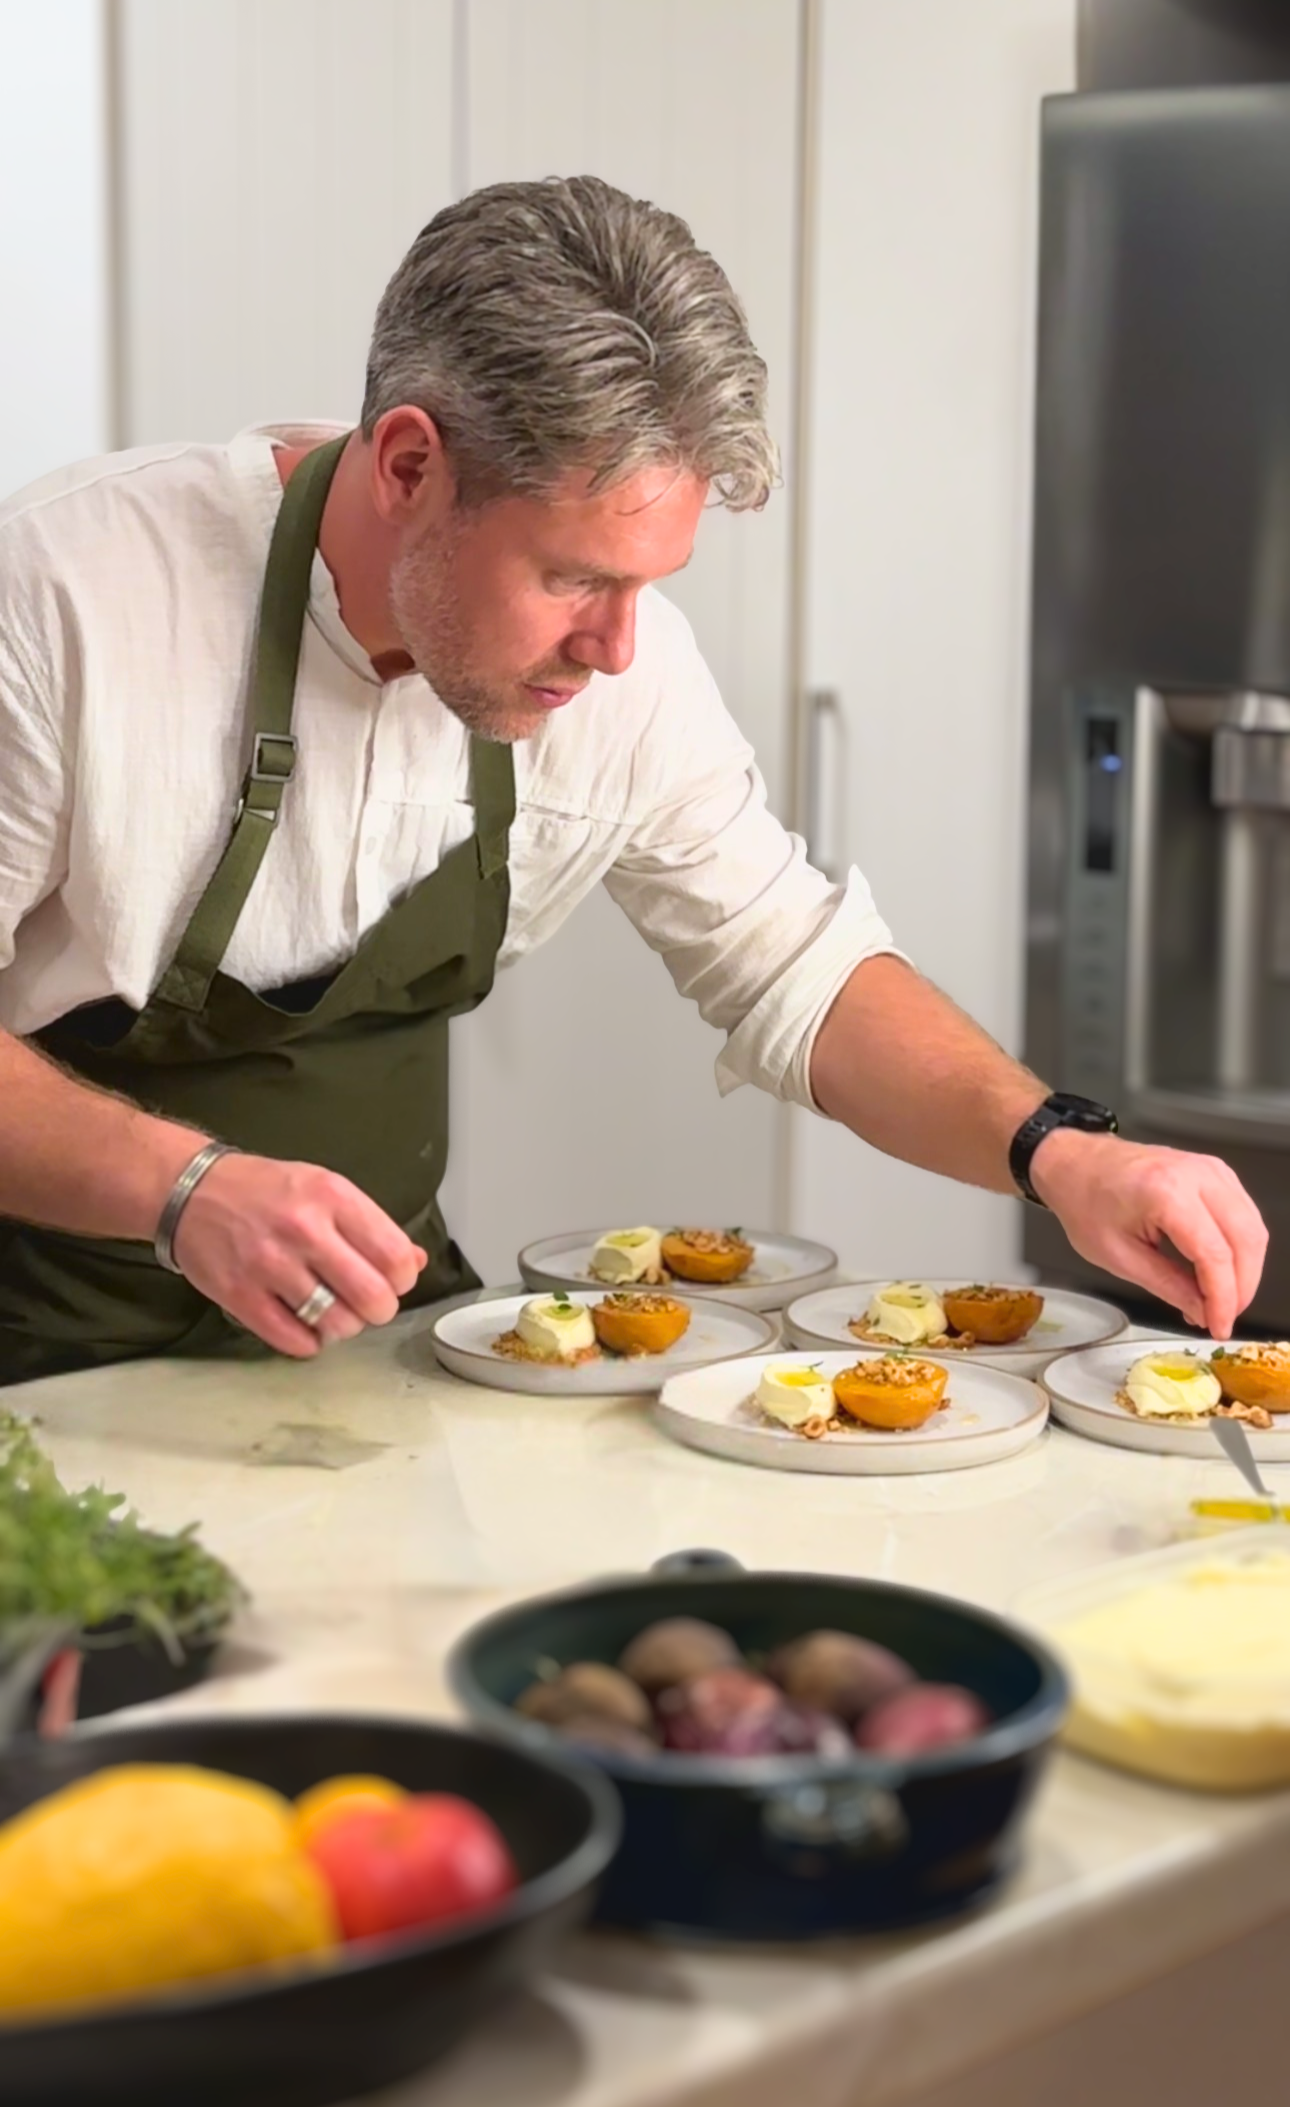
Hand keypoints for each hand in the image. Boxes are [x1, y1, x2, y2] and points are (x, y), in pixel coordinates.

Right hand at [171, 1154, 426, 1356]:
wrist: (190, 1191)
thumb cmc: (265, 1190)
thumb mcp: (324, 1188)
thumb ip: (371, 1225)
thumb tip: (415, 1262)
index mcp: (332, 1196)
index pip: (395, 1255)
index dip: (403, 1279)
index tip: (391, 1280)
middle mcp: (304, 1230)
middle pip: (373, 1297)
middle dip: (379, 1309)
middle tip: (366, 1303)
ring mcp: (270, 1265)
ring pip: (337, 1324)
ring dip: (345, 1328)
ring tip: (334, 1313)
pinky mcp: (240, 1296)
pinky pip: (295, 1341)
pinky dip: (310, 1342)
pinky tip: (307, 1325)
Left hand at [1031, 1130, 1267, 1338]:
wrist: (1077, 1163)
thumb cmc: (1086, 1202)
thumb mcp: (1119, 1256)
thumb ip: (1168, 1285)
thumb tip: (1203, 1311)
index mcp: (1166, 1193)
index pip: (1215, 1255)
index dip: (1224, 1299)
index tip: (1219, 1327)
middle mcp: (1197, 1175)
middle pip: (1246, 1240)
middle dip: (1241, 1287)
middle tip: (1222, 1317)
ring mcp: (1210, 1169)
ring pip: (1253, 1227)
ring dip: (1245, 1269)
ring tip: (1220, 1299)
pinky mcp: (1215, 1172)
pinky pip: (1244, 1214)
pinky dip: (1240, 1248)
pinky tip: (1222, 1271)